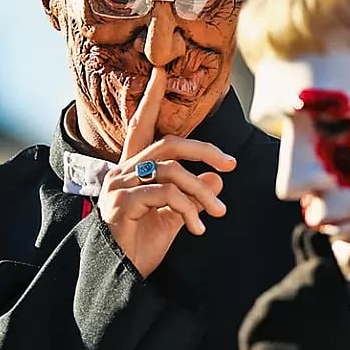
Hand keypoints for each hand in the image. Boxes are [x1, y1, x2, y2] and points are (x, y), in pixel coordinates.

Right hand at [97, 66, 236, 276]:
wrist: (119, 276)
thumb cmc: (141, 246)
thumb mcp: (176, 217)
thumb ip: (192, 195)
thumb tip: (216, 178)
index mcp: (133, 170)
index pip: (142, 127)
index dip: (151, 100)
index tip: (159, 72)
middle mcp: (122, 172)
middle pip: (168, 144)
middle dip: (204, 149)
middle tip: (230, 163)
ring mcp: (119, 186)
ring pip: (172, 171)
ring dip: (201, 192)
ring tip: (217, 214)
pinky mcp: (121, 203)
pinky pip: (165, 194)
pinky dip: (188, 208)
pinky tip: (196, 228)